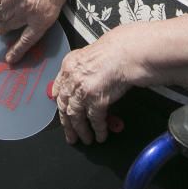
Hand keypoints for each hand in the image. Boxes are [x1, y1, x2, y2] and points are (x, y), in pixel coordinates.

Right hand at [0, 0, 74, 63]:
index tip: (9, 59)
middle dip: (8, 29)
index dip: (17, 51)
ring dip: (1, 19)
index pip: (27, 40)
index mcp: (44, 18)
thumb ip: (40, 20)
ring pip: (1, 17)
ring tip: (3, 16)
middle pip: (10, 28)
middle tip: (7, 29)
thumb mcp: (55, 6)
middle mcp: (28, 11)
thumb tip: (24, 32)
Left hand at [51, 25, 140, 144]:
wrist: (128, 52)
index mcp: (70, 64)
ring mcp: (82, 91)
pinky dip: (98, 129)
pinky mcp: (95, 101)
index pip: (59, 87)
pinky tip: (100, 135)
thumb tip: (88, 80)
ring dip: (81, 131)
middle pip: (64, 106)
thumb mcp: (93, 54)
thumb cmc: (118, 49)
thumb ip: (86, 69)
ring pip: (76, 117)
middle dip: (67, 123)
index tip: (61, 109)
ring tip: (85, 139)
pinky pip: (95, 120)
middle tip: (70, 134)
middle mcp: (72, 78)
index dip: (60, 101)